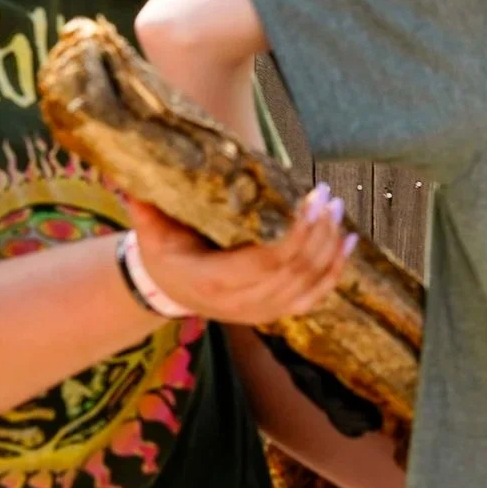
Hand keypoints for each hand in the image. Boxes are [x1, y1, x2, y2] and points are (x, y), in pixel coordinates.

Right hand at [129, 189, 352, 325]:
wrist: (164, 289)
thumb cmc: (161, 251)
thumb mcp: (149, 230)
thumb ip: (148, 206)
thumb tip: (138, 174)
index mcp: (211, 280)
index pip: (264, 263)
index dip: (294, 236)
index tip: (309, 202)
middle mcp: (238, 303)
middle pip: (292, 273)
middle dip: (317, 234)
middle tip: (326, 197)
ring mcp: (258, 313)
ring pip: (306, 286)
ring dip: (329, 248)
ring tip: (337, 211)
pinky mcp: (272, 313)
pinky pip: (311, 298)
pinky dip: (334, 273)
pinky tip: (348, 243)